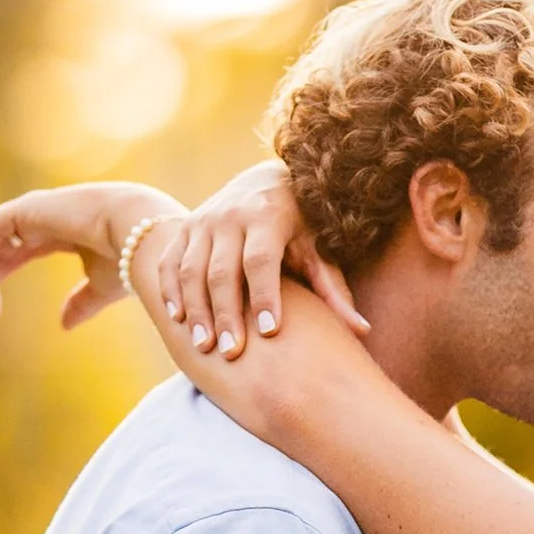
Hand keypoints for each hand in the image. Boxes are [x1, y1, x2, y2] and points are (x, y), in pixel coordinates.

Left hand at [0, 183, 171, 329]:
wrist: (141, 236)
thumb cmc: (130, 260)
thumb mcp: (102, 288)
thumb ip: (81, 302)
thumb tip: (64, 324)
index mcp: (59, 233)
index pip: (18, 254)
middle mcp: (42, 220)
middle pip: (0, 251)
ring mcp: (33, 211)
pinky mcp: (26, 208)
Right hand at [153, 162, 363, 359]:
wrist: (261, 181)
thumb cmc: (300, 224)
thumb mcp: (317, 248)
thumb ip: (334, 289)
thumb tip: (363, 331)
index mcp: (268, 216)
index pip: (261, 260)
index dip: (264, 295)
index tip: (269, 332)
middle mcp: (230, 216)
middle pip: (222, 270)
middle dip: (226, 313)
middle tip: (231, 352)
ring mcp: (202, 222)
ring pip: (191, 270)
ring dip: (196, 310)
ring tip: (204, 346)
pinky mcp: (183, 230)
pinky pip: (170, 263)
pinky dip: (170, 292)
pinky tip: (179, 321)